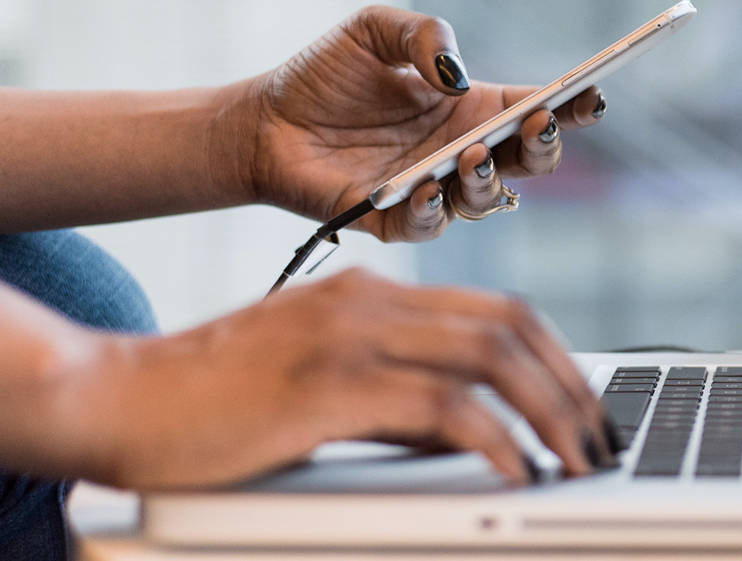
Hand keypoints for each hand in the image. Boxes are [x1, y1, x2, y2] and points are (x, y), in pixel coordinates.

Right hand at [44, 269, 614, 489]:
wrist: (117, 398)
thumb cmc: (217, 403)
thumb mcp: (325, 387)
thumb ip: (399, 399)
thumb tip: (474, 434)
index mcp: (373, 293)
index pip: (499, 309)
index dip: (558, 357)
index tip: (587, 407)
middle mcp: (371, 300)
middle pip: (511, 326)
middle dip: (572, 387)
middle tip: (601, 440)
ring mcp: (350, 335)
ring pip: (491, 357)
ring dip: (551, 413)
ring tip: (578, 462)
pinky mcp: (329, 384)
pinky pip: (443, 406)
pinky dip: (495, 440)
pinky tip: (517, 472)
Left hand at [238, 6, 606, 241]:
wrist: (263, 121)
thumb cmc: (325, 76)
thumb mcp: (374, 30)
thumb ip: (422, 35)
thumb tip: (456, 74)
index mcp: (472, 108)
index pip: (537, 109)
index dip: (571, 105)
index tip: (591, 93)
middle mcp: (462, 153)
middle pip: (529, 162)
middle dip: (544, 146)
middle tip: (537, 124)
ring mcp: (434, 190)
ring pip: (487, 200)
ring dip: (489, 179)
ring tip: (472, 154)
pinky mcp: (395, 221)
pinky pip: (429, 225)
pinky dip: (434, 209)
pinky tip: (426, 186)